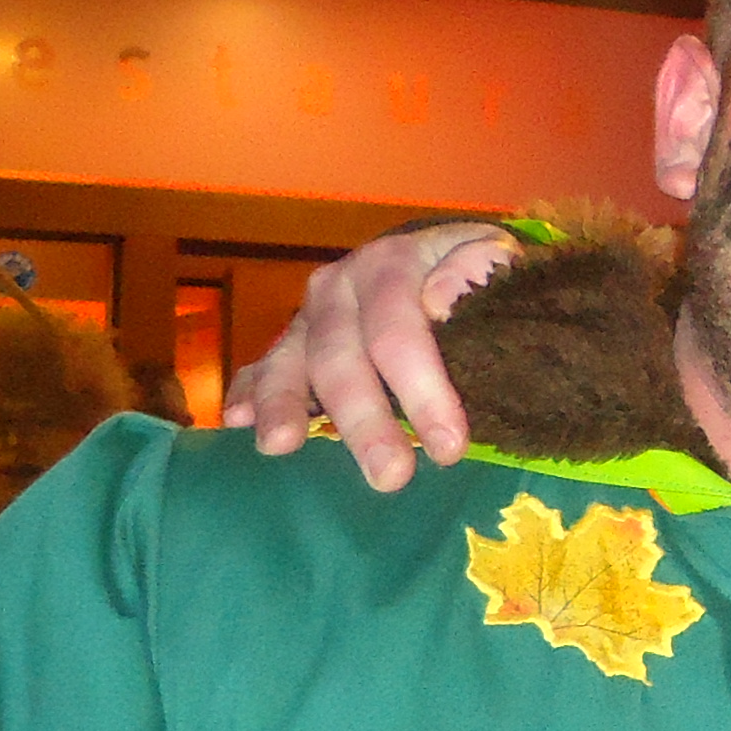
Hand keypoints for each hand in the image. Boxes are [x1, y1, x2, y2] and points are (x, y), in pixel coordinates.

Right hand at [223, 223, 523, 489]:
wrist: (432, 256)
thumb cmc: (469, 271)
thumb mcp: (493, 253)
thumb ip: (479, 267)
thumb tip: (441, 298)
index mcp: (390, 265)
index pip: (399, 332)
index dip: (422, 390)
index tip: (449, 447)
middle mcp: (339, 288)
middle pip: (342, 358)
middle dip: (363, 421)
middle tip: (390, 477)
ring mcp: (307, 317)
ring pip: (288, 362)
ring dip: (283, 405)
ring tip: (281, 445)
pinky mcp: (288, 344)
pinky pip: (258, 368)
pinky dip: (247, 393)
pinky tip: (237, 422)